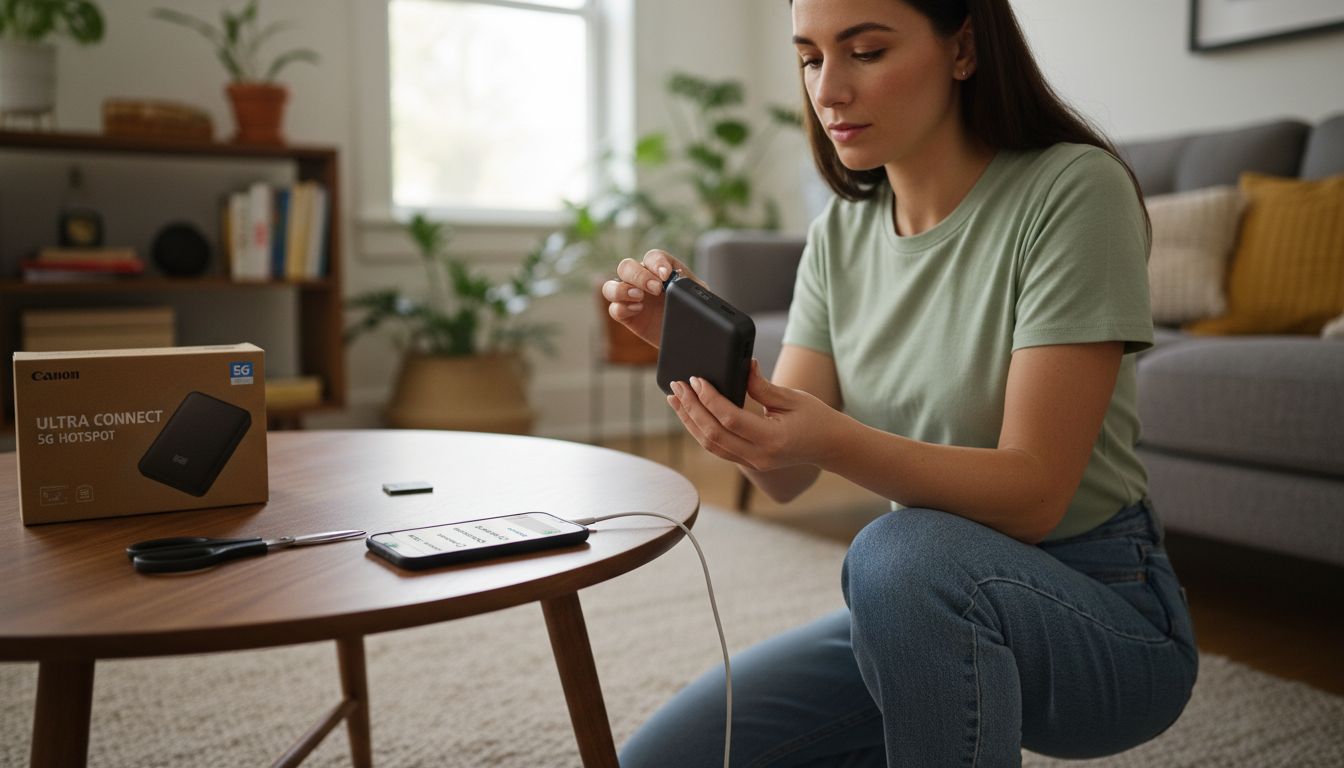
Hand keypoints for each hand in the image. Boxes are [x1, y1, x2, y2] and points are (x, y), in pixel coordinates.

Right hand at [601, 249, 702, 347]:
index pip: (652, 257)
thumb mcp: (696, 296)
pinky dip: (622, 308)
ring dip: (622, 290)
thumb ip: (689, 285)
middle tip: (656, 288)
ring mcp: (630, 297)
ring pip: (611, 286)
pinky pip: (614, 309)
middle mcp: (641, 279)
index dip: (657, 263)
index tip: (666, 275)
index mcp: (659, 269)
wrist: (688, 335)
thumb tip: (679, 279)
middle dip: (639, 275)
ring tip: (640, 297)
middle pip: (626, 266)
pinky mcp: (626, 315)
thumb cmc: (692, 309)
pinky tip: (638, 310)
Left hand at [667, 360, 841, 471]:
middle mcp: (759, 456)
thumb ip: (763, 386)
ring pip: (710, 445)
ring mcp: (752, 462)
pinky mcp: (748, 462)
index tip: (696, 379)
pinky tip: (691, 413)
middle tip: (677, 386)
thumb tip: (742, 366)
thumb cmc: (816, 418)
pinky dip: (700, 430)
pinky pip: (717, 448)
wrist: (830, 446)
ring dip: (689, 421)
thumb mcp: (793, 397)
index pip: (730, 419)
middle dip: (691, 408)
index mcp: (773, 439)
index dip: (709, 398)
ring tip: (675, 399)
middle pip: (713, 435)